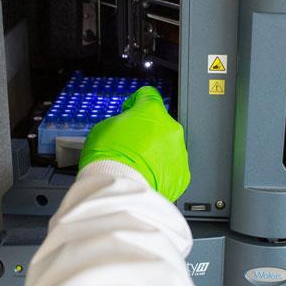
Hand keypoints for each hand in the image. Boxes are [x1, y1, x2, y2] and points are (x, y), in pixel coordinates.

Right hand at [79, 86, 189, 201]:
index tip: (131, 110)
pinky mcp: (182, 175)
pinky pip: (172, 169)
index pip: (148, 96)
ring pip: (168, 148)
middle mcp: (171, 128)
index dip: (137, 102)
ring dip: (156, 153)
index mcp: (152, 111)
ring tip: (137, 165)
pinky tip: (146, 177)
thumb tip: (124, 127)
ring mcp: (179, 152)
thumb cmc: (109, 158)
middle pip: (160, 125)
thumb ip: (121, 122)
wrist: (119, 189)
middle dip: (147, 133)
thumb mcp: (104, 127)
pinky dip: (162, 172)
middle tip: (130, 145)